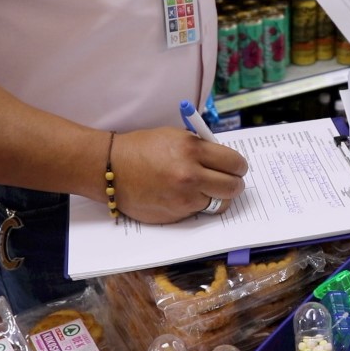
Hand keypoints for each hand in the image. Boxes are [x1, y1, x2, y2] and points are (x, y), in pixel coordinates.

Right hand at [109, 127, 247, 223]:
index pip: (235, 163)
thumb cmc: (143, 148)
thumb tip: (226, 161)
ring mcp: (184, 198)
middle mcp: (190, 175)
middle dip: (234, 183)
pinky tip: (183, 195)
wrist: (110, 168)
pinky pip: (199, 211)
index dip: (238, 166)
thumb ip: (202, 148)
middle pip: (234, 187)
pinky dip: (197, 204)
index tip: (235, 167)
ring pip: (220, 203)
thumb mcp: (176, 136)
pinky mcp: (176, 214)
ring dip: (217, 197)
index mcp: (192, 150)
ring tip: (205, 189)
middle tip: (227, 181)